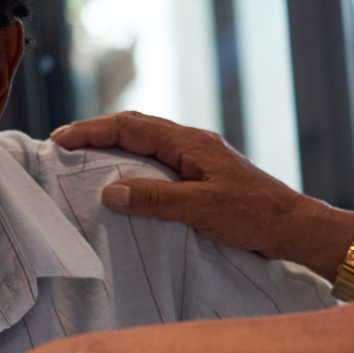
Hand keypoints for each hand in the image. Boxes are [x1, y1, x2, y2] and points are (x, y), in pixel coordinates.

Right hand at [50, 111, 353, 276]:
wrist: (293, 226)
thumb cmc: (253, 216)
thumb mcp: (201, 209)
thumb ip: (155, 199)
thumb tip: (109, 190)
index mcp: (189, 143)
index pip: (130, 127)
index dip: (92, 131)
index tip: (59, 139)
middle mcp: (192, 143)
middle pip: (136, 127)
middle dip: (97, 132)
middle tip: (63, 144)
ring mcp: (199, 156)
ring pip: (148, 141)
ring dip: (115, 144)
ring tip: (84, 156)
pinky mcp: (204, 173)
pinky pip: (159, 158)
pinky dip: (134, 160)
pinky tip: (125, 177)